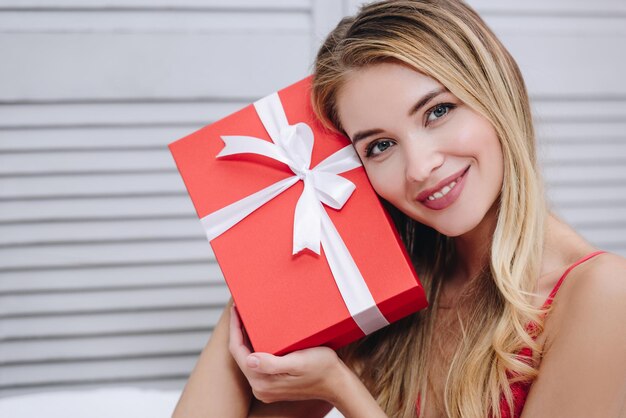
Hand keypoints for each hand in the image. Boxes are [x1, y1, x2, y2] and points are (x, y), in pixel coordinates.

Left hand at [228, 305, 345, 404]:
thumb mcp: (299, 362)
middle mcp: (261, 387)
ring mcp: (266, 387)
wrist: (337, 383)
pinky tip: (257, 335)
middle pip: (240, 355)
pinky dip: (254, 346)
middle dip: (238, 332)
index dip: (235, 329)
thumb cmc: (322, 369)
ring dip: (245, 338)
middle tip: (239, 310)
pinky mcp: (273, 384)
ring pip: (248, 358)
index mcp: (263, 382)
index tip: (236, 310)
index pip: (238, 352)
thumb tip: (249, 359)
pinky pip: (257, 362)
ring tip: (245, 319)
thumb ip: (272, 364)